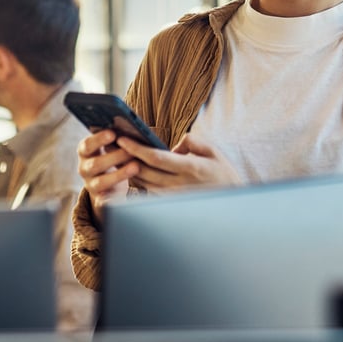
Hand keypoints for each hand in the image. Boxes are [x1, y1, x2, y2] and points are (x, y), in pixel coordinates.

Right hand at [77, 129, 138, 224]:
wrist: (109, 186)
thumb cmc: (114, 158)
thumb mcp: (111, 148)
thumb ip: (116, 139)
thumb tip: (129, 126)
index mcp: (85, 153)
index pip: (86, 145)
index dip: (98, 139)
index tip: (112, 133)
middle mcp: (84, 169)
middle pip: (94, 164)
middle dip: (113, 157)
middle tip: (130, 151)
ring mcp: (91, 185)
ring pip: (100, 182)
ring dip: (119, 174)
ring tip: (136, 167)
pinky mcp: (100, 200)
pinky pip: (104, 202)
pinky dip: (112, 200)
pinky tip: (122, 195)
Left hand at [117, 132, 242, 192]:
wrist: (231, 201)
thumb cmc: (223, 173)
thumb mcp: (213, 151)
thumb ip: (192, 142)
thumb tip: (174, 146)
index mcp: (189, 168)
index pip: (156, 158)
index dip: (136, 149)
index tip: (123, 139)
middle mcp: (178, 184)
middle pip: (144, 171)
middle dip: (126, 157)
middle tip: (111, 144)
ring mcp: (172, 196)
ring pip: (143, 182)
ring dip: (129, 169)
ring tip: (117, 155)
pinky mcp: (170, 202)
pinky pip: (148, 190)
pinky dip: (138, 179)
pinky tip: (132, 169)